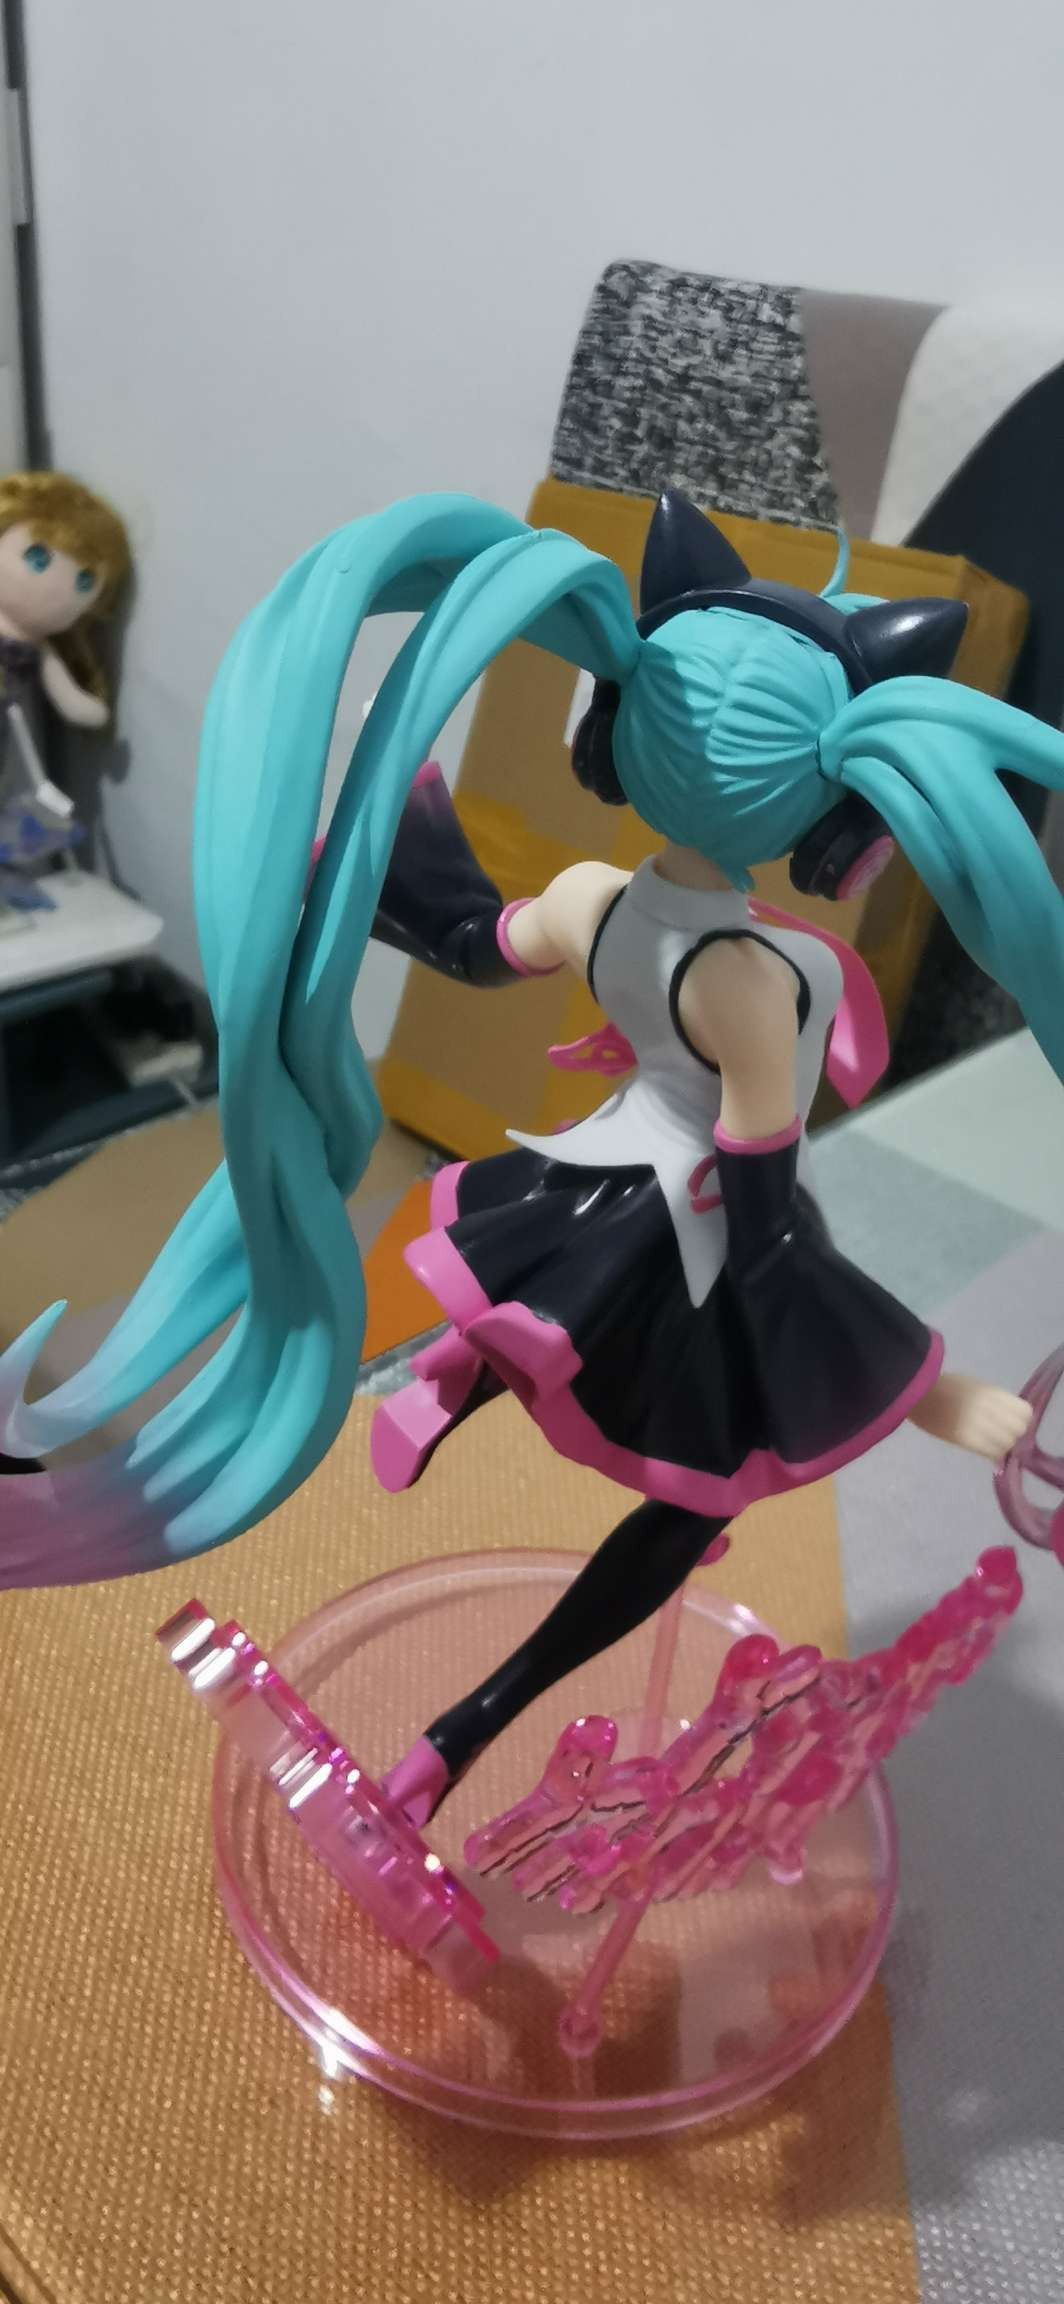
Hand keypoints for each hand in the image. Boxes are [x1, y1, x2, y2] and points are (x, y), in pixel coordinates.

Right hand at [909, 1371, 1033, 1462]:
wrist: (914, 1393)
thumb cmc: (943, 1387)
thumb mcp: (975, 1386)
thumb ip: (994, 1402)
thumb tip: (1009, 1421)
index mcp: (991, 1392)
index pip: (1025, 1412)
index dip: (1022, 1419)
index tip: (1012, 1421)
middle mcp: (988, 1407)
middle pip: (1018, 1430)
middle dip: (1013, 1435)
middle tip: (1001, 1434)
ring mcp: (976, 1423)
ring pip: (1006, 1444)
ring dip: (1002, 1446)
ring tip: (991, 1442)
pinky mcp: (964, 1439)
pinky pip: (990, 1452)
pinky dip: (991, 1453)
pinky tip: (984, 1449)